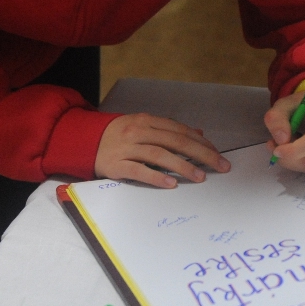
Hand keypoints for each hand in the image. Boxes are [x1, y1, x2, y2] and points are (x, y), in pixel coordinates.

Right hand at [94, 114, 230, 188]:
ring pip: (159, 155)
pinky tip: (171, 184)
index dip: (201, 142)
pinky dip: (156, 177)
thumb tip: (199, 134)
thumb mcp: (144, 126)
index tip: (217, 154)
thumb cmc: (120, 136)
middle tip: (219, 166)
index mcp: (147, 120)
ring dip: (182, 166)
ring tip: (200, 177)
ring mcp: (126, 148)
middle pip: (174, 141)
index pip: (179, 131)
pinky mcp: (116, 165)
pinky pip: (138, 171)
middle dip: (200, 154)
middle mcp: (138, 132)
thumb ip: (169, 130)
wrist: (85, 141)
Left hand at [264, 83, 304, 172]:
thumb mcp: (284, 105)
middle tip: (275, 149)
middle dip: (290, 158)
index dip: (293, 150)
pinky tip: (299, 150)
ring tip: (287, 145)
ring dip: (294, 161)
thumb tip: (281, 139)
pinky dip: (302, 163)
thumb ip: (276, 118)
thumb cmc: (304, 105)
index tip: (276, 150)